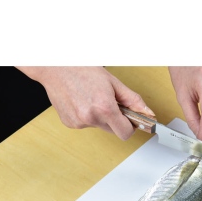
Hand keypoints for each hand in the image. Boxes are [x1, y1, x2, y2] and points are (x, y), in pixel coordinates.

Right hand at [16, 66, 154, 140]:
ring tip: (92, 98)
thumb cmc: (81, 69)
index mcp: (104, 108)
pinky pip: (86, 125)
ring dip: (100, 117)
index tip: (130, 120)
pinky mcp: (70, 124)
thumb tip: (147, 112)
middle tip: (110, 103)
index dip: (130, 127)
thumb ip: (132, 100)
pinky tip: (81, 102)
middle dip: (115, 120)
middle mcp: (90, 118)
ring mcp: (78, 122)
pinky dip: (87, 116)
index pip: (125, 133)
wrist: (54, 66)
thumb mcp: (113, 82)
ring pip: (99, 127)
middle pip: (113, 131)